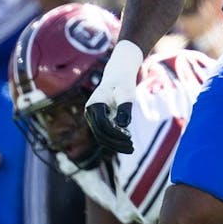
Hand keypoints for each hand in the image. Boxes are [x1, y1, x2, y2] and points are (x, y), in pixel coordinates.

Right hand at [84, 42, 141, 156]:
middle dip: (116, 142)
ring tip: (131, 148)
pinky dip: (115, 139)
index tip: (129, 138)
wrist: (118, 75)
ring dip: (115, 143)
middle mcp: (90, 112)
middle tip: (132, 148)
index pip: (102, 125)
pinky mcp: (98, 119)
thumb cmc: (123, 83)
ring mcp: (93, 117)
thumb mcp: (126, 93)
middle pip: (100, 134)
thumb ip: (124, 108)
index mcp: (94, 104)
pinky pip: (105, 133)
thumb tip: (123, 125)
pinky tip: (127, 142)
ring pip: (101, 136)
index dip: (115, 134)